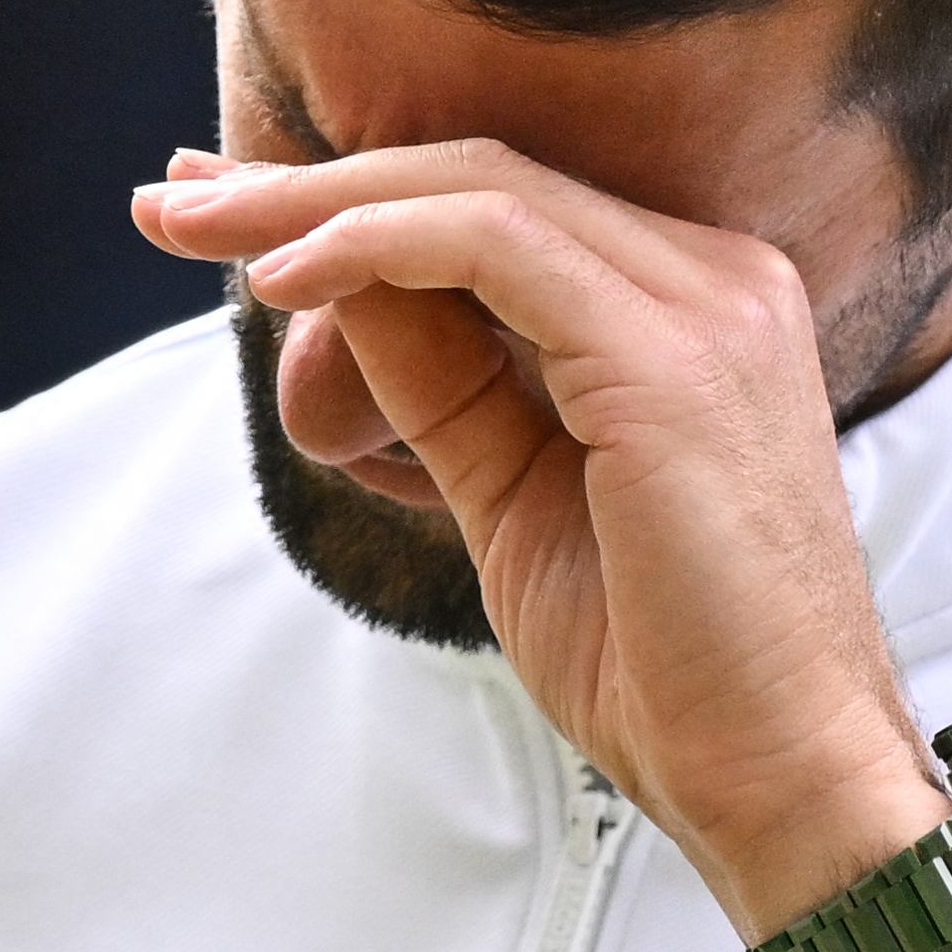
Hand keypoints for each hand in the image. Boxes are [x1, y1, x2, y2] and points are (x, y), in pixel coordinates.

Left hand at [137, 142, 946, 933]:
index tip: (228, 221)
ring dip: (317, 202)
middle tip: (171, 199)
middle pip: (479, 173)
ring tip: (197, 228)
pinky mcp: (673, 356)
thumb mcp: (512, 496)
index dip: (353, 198)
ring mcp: (708, 305)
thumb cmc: (666, 671)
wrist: (780, 777)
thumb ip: (442, 385)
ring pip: (476, 188)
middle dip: (308, 181)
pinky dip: (372, 247)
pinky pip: (492, 246)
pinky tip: (283, 280)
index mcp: (696, 308)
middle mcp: (717, 280)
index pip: (502, 205)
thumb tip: (335, 294)